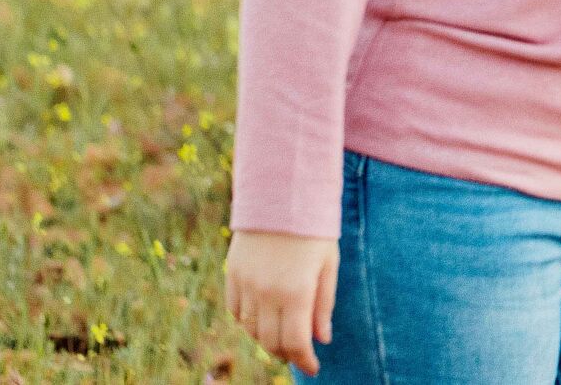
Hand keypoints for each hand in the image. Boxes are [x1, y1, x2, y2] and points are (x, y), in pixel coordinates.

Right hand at [225, 229, 338, 376]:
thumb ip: (324, 304)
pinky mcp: (232, 274)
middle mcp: (267, 292)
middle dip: (286, 353)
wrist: (281, 193)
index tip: (313, 367)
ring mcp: (246, 284)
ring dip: (266, 339)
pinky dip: (248, 321)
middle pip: (270, 341)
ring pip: (251, 329)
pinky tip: (261, 318)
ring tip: (282, 337)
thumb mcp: (329, 264)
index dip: (304, 360)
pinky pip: (235, 311)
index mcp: (296, 291)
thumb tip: (321, 339)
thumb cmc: (314, 228)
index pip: (295, 342)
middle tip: (298, 355)